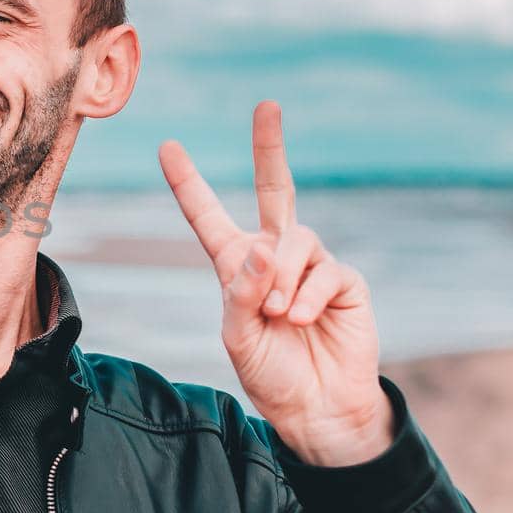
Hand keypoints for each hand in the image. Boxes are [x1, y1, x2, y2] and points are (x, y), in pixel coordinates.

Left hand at [158, 101, 392, 465]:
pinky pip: (324, 272)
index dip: (188, 183)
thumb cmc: (270, 372)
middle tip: (267, 105)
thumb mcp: (238, 337)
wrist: (316, 407)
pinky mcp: (344, 281)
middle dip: (270, 146)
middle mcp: (274, 255)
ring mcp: (312, 265)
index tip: (167, 147)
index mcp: (236, 265)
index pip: (208, 217)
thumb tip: (264, 247)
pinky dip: (307, 297)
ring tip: (279, 315)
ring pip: (296, 240)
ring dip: (282, 278)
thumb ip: (242, 293)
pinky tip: (301, 320)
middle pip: (277, 188)